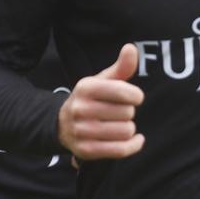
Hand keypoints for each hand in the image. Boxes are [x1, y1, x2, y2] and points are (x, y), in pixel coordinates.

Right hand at [58, 44, 144, 159]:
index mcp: (86, 87)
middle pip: (128, 112)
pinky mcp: (86, 150)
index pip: (123, 91)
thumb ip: (121, 66)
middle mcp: (80, 109)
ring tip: (120, 125)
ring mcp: (81, 131)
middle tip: (119, 112)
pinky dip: (134, 145)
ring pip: (126, 131)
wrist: (63, 124)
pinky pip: (121, 150)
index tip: (134, 97)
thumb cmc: (91, 99)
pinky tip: (135, 140)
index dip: (136, 95)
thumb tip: (131, 48)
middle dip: (129, 112)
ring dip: (129, 129)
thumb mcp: (103, 80)